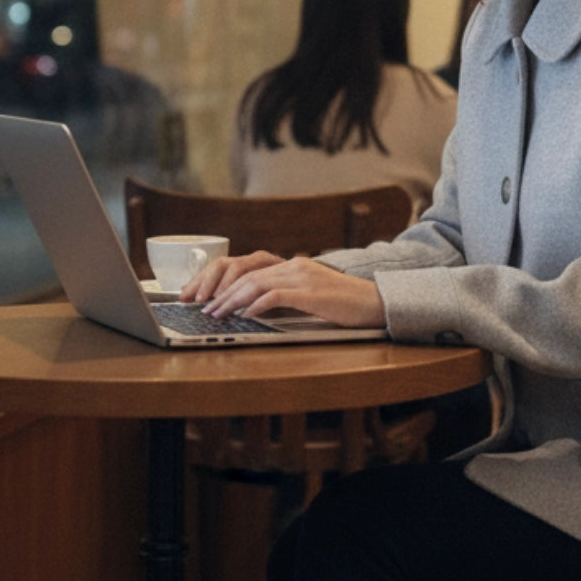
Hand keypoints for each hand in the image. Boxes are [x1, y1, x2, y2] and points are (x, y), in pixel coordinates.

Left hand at [187, 253, 386, 328]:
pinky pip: (275, 296)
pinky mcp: (310, 292)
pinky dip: (256, 305)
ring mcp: (302, 277)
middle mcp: (294, 266)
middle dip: (221, 292)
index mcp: (292, 265)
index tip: (208, 298)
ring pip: (255, 283)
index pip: (249, 269)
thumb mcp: (311, 296)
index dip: (224, 283)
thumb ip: (287, 296)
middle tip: (204, 308)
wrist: (376, 303)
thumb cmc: (345, 305)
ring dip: (232, 300)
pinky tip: (245, 315)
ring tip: (217, 313)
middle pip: (246, 274)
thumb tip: (255, 308)